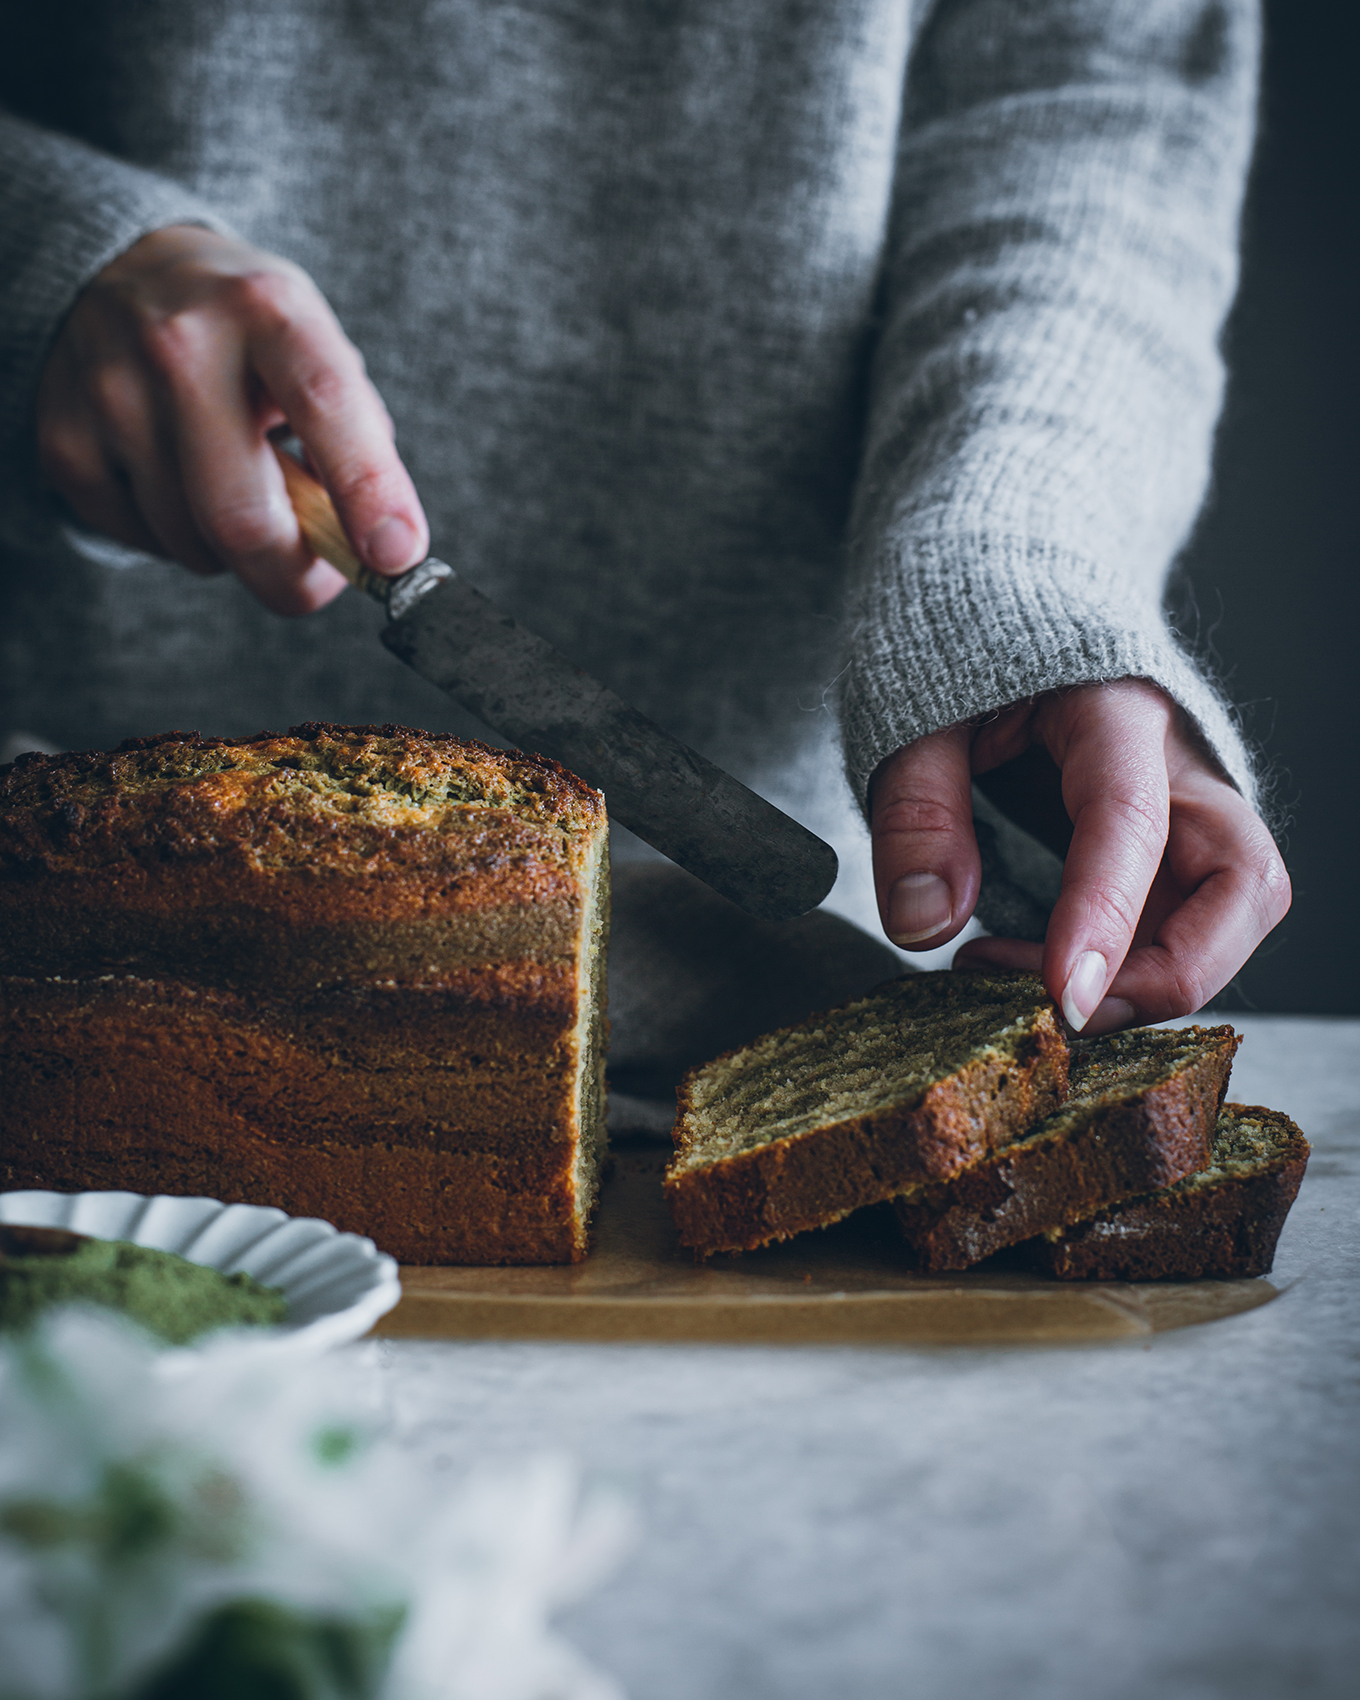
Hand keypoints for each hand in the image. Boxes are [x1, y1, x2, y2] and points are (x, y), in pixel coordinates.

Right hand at [35, 225, 427, 614]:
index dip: (367, 491)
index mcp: (268, 311)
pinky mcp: (65, 441)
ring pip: (195, 546)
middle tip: (318, 578)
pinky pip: (143, 543)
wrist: (124, 272)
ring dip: (235, 551)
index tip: (397, 556)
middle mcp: (180, 344)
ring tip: (236, 486)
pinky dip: (179, 540)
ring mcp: (111, 394)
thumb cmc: (248, 332)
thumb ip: (358, 439)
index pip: (326, 406)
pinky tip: (181, 482)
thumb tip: (376, 545)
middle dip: (295, 578)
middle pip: (242, 517)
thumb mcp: (317, 347)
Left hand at [869, 680, 1289, 1032]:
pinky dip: (1129, 970)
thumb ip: (915, 811)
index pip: (1132, 819)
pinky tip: (1041, 973)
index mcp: (1114, 706)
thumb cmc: (965, 651)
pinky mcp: (1176, 846)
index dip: (1104, 916)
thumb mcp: (913, 714)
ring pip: (1230, 918)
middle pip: (1244, 884)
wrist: (1007, 598)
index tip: (1065, 997)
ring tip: (1028, 992)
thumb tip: (922, 924)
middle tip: (1058, 1009)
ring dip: (1150, 982)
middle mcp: (1180, 762)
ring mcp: (1189, 808)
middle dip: (1171, 973)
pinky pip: (1185, 924)